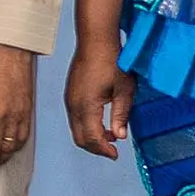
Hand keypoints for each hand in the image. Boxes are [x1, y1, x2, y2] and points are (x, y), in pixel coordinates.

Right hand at [63, 34, 135, 159]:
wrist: (96, 41)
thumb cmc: (113, 61)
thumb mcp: (125, 89)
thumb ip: (121, 115)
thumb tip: (120, 136)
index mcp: (86, 106)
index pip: (92, 138)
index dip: (104, 150)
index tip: (116, 154)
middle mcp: (73, 105)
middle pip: (80, 138)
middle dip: (96, 147)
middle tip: (113, 149)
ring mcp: (69, 99)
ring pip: (76, 129)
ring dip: (91, 136)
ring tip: (111, 135)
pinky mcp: (70, 94)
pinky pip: (75, 118)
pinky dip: (86, 126)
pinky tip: (101, 121)